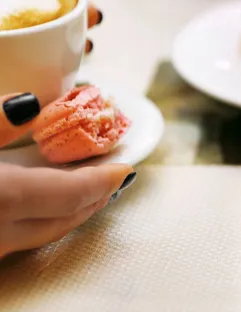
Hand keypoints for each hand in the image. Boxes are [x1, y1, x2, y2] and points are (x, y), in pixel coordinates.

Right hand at [0, 94, 135, 256]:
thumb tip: (28, 104)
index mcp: (6, 198)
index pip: (73, 193)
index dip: (103, 179)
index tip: (124, 167)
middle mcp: (0, 235)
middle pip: (63, 220)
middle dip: (93, 197)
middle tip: (113, 177)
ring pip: (40, 235)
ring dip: (67, 211)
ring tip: (84, 188)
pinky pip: (15, 240)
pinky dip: (37, 219)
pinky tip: (36, 205)